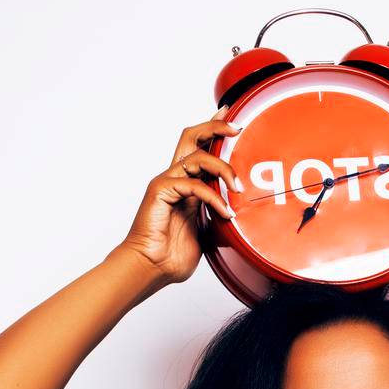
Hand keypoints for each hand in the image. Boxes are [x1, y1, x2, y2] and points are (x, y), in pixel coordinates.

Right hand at [118, 109, 241, 291]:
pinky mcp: (161, 190)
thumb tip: (238, 211)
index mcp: (184, 184)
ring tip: (238, 189)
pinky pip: (194, 184)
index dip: (213, 131)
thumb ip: (217, 214)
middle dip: (215, 127)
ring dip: (224, 169)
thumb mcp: (206, 231)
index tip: (231, 119)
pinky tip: (225, 213)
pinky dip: (214, 197)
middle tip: (236, 127)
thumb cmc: (172, 255)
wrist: (151, 268)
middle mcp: (175, 178)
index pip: (199, 149)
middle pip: (192, 136)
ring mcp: (167, 182)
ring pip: (197, 156)